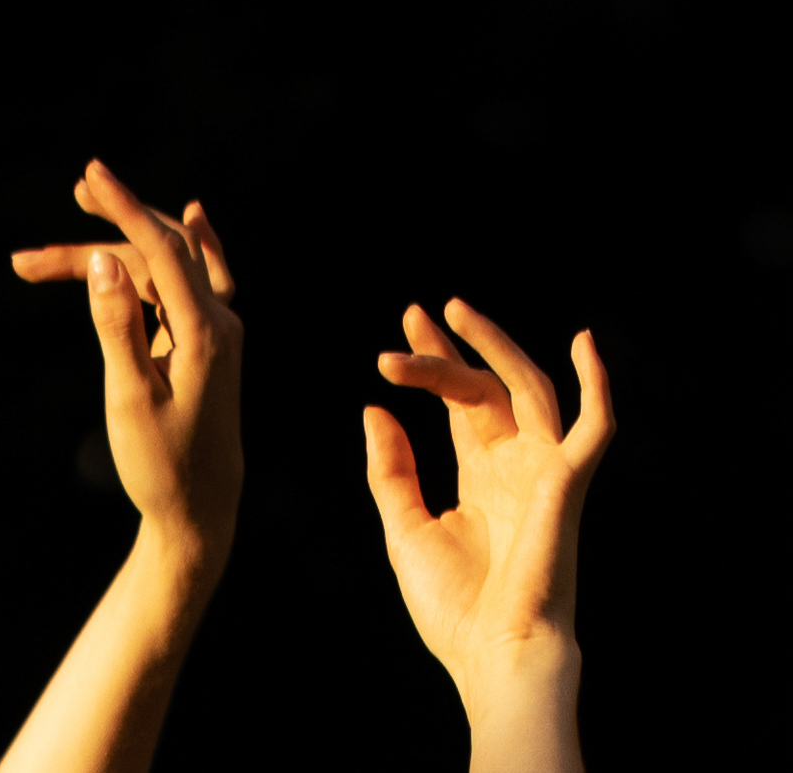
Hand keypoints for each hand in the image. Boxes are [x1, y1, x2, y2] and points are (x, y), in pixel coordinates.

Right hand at [12, 160, 243, 571]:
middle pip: (160, 251)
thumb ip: (118, 325)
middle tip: (68, 197)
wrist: (201, 509)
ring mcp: (219, 329)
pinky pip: (199, 278)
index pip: (163, 249)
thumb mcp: (129, 398)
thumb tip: (105, 259)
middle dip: (111, 225)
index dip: (124, 207)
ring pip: (167, 268)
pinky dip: (187, 247)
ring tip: (46, 258)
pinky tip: (194, 214)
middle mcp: (219, 321)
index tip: (91, 174)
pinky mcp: (210, 340)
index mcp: (204, 333)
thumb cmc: (160, 463)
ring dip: (117, 254)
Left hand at [364, 299, 614, 712]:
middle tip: (416, 314)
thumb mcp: (406, 530)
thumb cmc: (455, 609)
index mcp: (483, 475)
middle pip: (485, 386)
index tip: (408, 325)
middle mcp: (516, 464)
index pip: (461, 401)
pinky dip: (598, 385)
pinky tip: (585, 343)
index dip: (435, 361)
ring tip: (454, 311)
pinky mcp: (567, 484)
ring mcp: (544, 471)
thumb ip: (391, 469)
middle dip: (451, 349)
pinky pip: (594, 428)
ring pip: (526, 388)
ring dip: (494, 346)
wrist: (493, 661)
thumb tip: (374, 408)